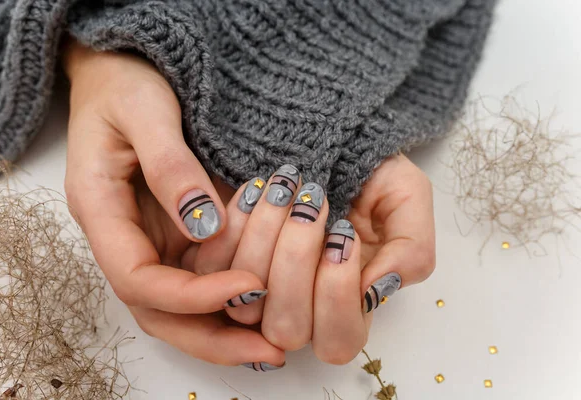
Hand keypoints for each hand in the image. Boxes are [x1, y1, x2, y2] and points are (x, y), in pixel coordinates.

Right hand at [62, 39, 283, 367]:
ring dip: (225, 329)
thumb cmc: (126, 82)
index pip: (137, 278)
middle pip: (158, 310)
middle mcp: (124, 236)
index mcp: (101, 211)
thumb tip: (206, 226)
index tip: (249, 287)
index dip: (190, 295)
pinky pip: (201, 277)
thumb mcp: (146, 112)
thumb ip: (171, 168)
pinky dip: (232, 299)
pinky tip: (272, 302)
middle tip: (270, 351)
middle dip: (212, 338)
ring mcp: (151, 238)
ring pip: (180, 306)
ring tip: (278, 341)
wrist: (123, 68)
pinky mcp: (176, 232)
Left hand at [191, 155, 434, 364]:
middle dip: (296, 261)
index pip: (337, 340)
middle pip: (287, 328)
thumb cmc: (371, 177)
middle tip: (310, 203)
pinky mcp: (222, 266)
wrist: (326, 147)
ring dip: (263, 240)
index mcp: (348, 308)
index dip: (337, 292)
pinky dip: (232, 226)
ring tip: (284, 189)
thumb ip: (411, 250)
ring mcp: (257, 294)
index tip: (343, 231)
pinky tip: (256, 189)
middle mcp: (300, 310)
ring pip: (245, 303)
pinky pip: (212, 269)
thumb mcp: (408, 201)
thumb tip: (374, 293)